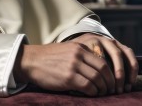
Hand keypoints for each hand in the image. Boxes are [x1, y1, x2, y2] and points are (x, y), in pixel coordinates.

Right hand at [13, 33, 136, 95]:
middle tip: (110, 90)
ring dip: (102, 88)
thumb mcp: (67, 51)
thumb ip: (81, 56)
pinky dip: (93, 92)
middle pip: (103, 69)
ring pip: (97, 79)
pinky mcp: (68, 78)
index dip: (110, 73)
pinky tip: (92, 94)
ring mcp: (73, 66)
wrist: (30, 61)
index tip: (111, 81)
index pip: (102, 60)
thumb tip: (98, 69)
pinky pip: (88, 86)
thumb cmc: (48, 58)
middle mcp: (78, 55)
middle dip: (109, 82)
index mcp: (79, 48)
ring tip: (102, 93)